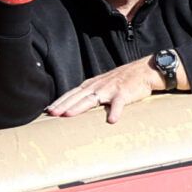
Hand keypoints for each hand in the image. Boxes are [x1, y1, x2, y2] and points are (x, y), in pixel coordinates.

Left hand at [46, 57, 162, 123]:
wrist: (144, 71)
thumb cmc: (123, 81)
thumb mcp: (104, 85)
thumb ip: (92, 94)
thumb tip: (78, 106)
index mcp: (92, 85)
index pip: (72, 93)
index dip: (60, 101)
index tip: (48, 110)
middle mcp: (98, 86)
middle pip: (77, 96)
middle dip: (63, 105)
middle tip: (51, 114)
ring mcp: (110, 89)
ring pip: (91, 99)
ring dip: (78, 107)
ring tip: (68, 115)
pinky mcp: (123, 94)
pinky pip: (118, 104)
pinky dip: (115, 111)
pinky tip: (111, 120)